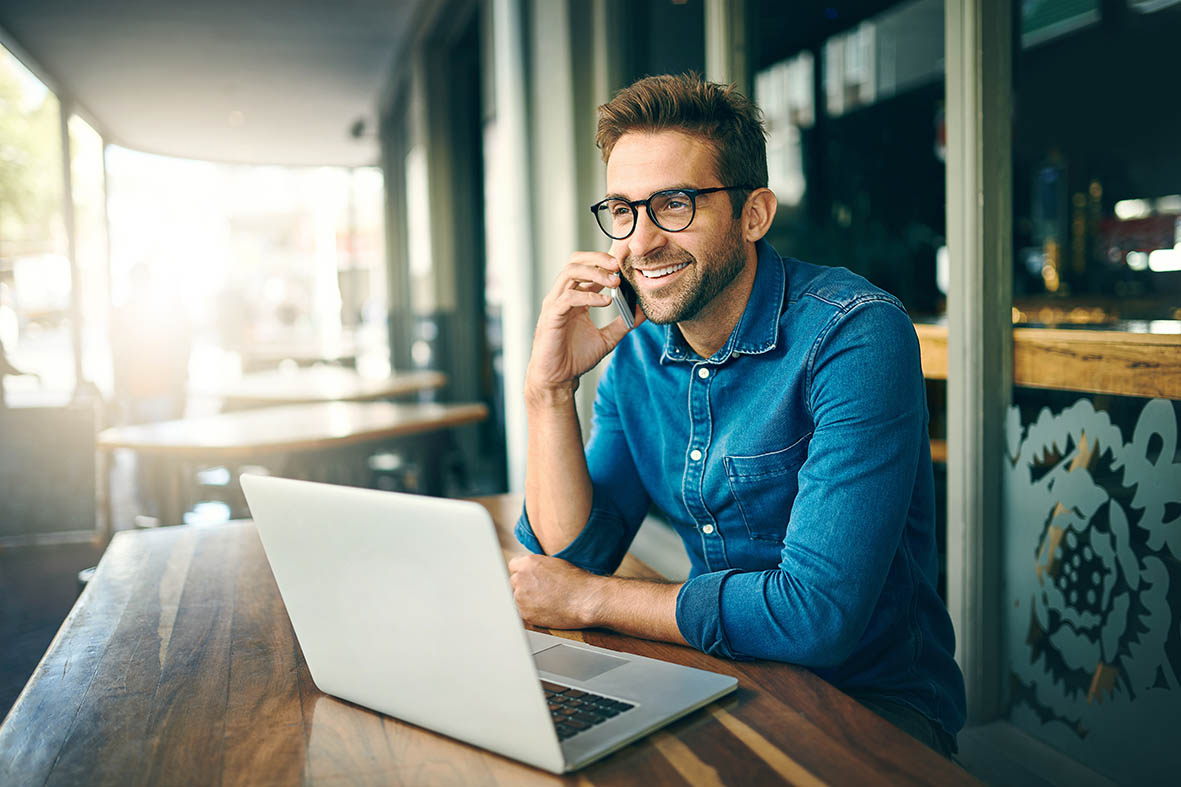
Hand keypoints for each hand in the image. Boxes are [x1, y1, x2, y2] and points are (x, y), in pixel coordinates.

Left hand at [508, 554, 602, 629]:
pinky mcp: (525, 614)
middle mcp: (520, 578)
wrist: (585, 600)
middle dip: (524, 586)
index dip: (523, 572)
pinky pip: (523, 612)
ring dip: (527, 599)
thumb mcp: (555, 563)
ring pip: (517, 598)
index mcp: (528, 563)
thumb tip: (531, 571)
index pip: (513, 565)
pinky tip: (546, 610)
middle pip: (514, 582)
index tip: (529, 577)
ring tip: (546, 601)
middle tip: (540, 591)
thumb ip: (538, 566)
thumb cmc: (576, 581)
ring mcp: (521, 597)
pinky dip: (531, 612)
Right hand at [525, 252, 643, 397]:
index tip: (626, 268)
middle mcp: (563, 295)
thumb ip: (624, 323)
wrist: (559, 378)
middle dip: (598, 259)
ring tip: (614, 282)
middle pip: (576, 261)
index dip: (606, 263)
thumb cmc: (576, 358)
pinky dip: (589, 296)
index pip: (588, 268)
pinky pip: (568, 297)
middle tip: (618, 266)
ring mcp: (555, 303)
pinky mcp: (551, 315)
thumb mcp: (608, 338)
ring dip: (594, 273)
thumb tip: (643, 311)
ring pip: (570, 272)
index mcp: (575, 297)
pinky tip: (605, 302)